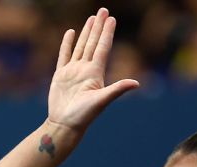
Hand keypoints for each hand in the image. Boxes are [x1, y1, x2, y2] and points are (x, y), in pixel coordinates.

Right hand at [46, 7, 138, 133]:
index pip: (103, 48)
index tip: (112, 18)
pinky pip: (64, 55)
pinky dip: (67, 44)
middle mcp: (85, 69)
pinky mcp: (60, 75)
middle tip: (103, 10)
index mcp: (96, 73)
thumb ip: (117, 89)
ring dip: (86, 32)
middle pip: (93, 43)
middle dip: (98, 26)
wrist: (64, 124)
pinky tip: (70, 33)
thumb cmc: (83, 115)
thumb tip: (136, 83)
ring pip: (81, 46)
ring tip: (91, 18)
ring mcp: (73, 71)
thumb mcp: (101, 101)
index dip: (107, 33)